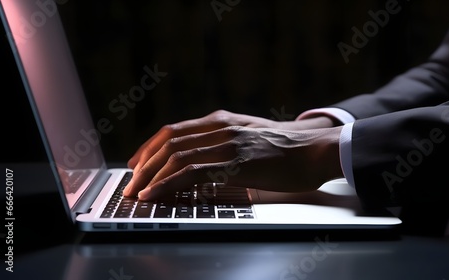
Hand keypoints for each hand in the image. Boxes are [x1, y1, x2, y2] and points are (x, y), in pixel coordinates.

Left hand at [123, 125, 342, 199]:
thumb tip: (206, 166)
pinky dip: (167, 183)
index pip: (174, 130)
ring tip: (137, 191)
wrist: (317, 149)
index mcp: (221, 121)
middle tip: (131, 182)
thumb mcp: (251, 139)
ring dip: (150, 175)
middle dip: (144, 163)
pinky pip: (191, 172)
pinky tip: (155, 193)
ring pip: (176, 156)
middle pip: (168, 141)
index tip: (137, 162)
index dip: (150, 147)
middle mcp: (219, 127)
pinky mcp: (235, 162)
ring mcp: (226, 143)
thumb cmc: (288, 148)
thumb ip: (226, 145)